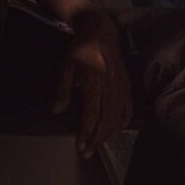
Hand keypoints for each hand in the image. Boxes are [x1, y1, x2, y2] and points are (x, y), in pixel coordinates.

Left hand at [55, 17, 133, 157]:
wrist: (101, 31)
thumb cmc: (80, 49)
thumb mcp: (66, 66)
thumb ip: (63, 89)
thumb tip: (57, 110)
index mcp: (93, 84)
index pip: (91, 116)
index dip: (86, 134)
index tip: (80, 147)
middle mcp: (110, 88)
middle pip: (106, 121)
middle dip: (97, 140)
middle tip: (88, 153)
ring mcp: (121, 87)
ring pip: (118, 118)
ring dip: (109, 135)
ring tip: (98, 144)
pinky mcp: (127, 85)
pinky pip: (128, 109)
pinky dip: (122, 123)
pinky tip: (116, 131)